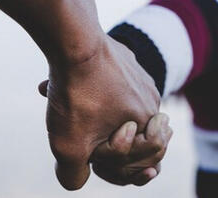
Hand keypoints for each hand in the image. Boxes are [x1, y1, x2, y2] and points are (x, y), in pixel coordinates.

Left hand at [39, 35, 161, 189]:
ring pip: (121, 110)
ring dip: (97, 118)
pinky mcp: (127, 62)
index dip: (119, 167)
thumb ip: (74, 175)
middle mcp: (152, 100)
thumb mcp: (68, 147)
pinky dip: (94, 95)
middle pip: (135, 136)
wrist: (75, 40)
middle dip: (108, 144)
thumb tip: (77, 178)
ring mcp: (142, 79)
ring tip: (69, 111)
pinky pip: (114, 88)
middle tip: (85, 137)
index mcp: (147, 122)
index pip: (149, 161)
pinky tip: (65, 89)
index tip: (96, 158)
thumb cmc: (76, 94)